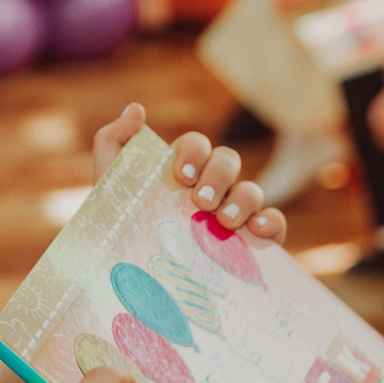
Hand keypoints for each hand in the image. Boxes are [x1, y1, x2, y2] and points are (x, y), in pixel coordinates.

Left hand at [91, 107, 285, 242]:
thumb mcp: (110, 181)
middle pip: (228, 162)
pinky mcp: (252, 240)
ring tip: (224, 221)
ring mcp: (234, 211)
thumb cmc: (121, 222)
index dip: (193, 153)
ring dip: (243, 200)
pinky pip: (273, 222)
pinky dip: (271, 221)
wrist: (131, 274)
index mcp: (184, 166)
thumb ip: (113, 139)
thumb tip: (137, 109)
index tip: (180, 175)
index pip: (197, 145)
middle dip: (217, 177)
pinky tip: (256, 230)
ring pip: (252, 190)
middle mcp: (213, 185)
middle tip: (200, 202)